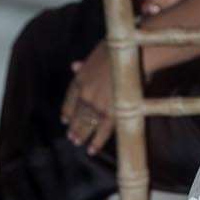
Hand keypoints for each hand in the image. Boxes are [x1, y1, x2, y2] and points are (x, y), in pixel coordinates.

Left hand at [61, 41, 115, 155]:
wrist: (135, 53)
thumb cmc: (118, 49)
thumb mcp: (98, 53)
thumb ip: (86, 64)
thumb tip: (73, 66)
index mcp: (80, 79)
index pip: (70, 100)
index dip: (67, 111)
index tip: (65, 119)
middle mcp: (85, 94)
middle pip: (77, 115)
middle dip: (73, 127)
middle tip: (71, 137)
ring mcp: (98, 105)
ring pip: (87, 125)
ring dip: (81, 135)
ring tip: (78, 142)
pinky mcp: (112, 114)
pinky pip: (103, 132)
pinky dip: (96, 143)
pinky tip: (91, 150)